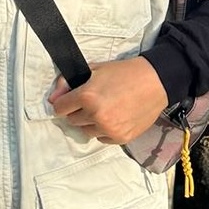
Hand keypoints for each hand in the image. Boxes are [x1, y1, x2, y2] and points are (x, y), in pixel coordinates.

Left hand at [47, 57, 167, 143]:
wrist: (155, 82)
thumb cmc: (125, 73)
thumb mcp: (95, 69)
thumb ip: (70, 83)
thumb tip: (53, 98)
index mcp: (87, 96)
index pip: (59, 108)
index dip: (63, 102)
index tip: (69, 100)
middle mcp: (96, 115)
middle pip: (72, 120)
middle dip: (78, 111)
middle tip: (92, 101)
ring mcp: (109, 129)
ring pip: (86, 131)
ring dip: (90, 122)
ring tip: (105, 108)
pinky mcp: (120, 138)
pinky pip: (102, 138)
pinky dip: (104, 130)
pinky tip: (115, 116)